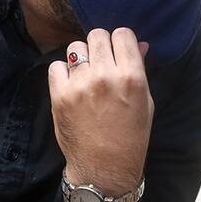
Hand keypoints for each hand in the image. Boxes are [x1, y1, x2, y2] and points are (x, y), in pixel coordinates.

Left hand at [48, 28, 153, 195]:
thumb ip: (139, 70)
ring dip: (82, 57)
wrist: (105, 167)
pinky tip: (72, 85)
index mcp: (132, 77)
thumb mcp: (145, 102)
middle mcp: (106, 76)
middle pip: (97, 35)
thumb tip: (139, 44)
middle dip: (101, 46)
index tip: (119, 51)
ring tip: (86, 74)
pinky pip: (55, 66)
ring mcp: (80, 85)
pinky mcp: (60, 95)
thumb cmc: (131, 136)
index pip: (122, 34)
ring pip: (76, 47)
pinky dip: (63, 72)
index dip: (121, 41)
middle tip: (102, 62)